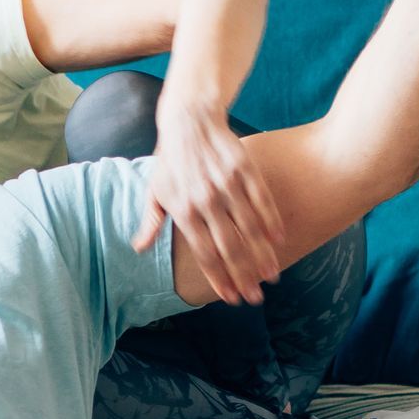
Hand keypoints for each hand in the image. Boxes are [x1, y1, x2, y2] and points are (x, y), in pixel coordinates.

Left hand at [133, 98, 283, 304]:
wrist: (188, 120)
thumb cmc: (170, 160)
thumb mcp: (154, 191)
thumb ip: (150, 221)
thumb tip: (139, 248)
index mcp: (183, 210)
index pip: (203, 253)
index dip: (218, 277)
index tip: (230, 297)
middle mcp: (205, 200)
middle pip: (228, 246)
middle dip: (243, 275)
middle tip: (256, 298)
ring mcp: (226, 184)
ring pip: (248, 227)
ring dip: (261, 254)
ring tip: (271, 275)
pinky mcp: (244, 168)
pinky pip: (261, 199)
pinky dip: (270, 220)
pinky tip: (279, 239)